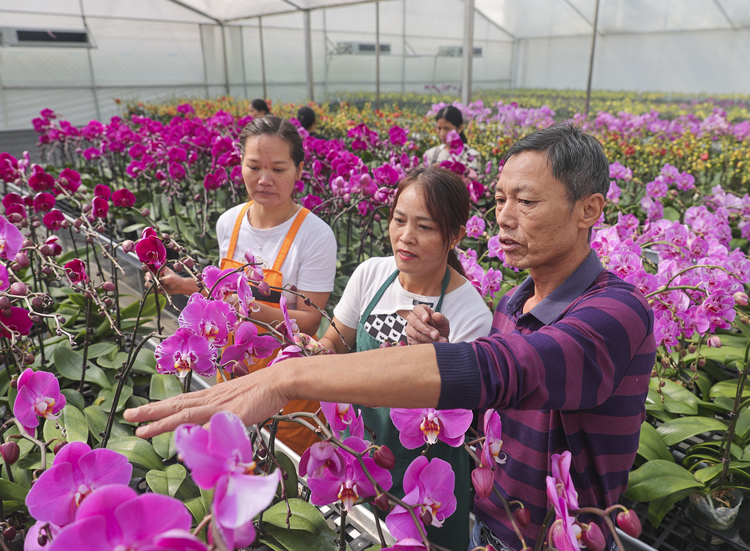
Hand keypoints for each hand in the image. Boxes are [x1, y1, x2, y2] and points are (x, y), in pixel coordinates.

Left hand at [123, 366, 289, 437]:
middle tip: (127, 417)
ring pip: (187, 415)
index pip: (179, 402)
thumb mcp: (238, 400)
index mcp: (211, 396)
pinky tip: (185, 450)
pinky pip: (212, 430)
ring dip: (163, 424)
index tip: (137, 412)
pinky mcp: (234, 415)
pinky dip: (197, 439)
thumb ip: (223, 413)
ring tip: (142, 432)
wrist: (280, 380)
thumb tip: (212, 425)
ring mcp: (221, 407)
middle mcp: (211, 399)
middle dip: (150, 412)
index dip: (157, 407)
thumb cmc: (262, 389)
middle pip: (176, 406)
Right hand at [145, 266, 194, 295]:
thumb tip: (158, 281)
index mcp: (159, 268)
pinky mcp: (155, 285)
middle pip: (146, 277)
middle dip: (150, 283)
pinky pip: (151, 289)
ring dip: (153, 288)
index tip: (149, 279)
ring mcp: (154, 279)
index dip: (148, 273)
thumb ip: (164, 280)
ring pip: (147, 284)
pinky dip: (155, 291)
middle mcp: (155, 273)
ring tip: (162, 289)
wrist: (179, 288)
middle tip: (156, 286)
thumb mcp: (171, 279)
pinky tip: (162, 291)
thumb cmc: (177, 281)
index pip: (150, 268)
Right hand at [406, 304, 449, 344]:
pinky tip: (432, 346)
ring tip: (438, 342)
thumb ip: (441, 319)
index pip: (417, 309)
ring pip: (415, 334)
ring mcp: (410, 330)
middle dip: (426, 329)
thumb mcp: (444, 323)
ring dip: (427, 339)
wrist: (439, 341)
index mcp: (421, 310)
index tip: (427, 319)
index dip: (421, 314)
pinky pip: (415, 343)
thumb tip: (437, 315)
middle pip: (415, 322)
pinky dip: (425, 345)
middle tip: (436, 335)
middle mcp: (413, 319)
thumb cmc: (440, 329)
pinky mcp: (410, 340)